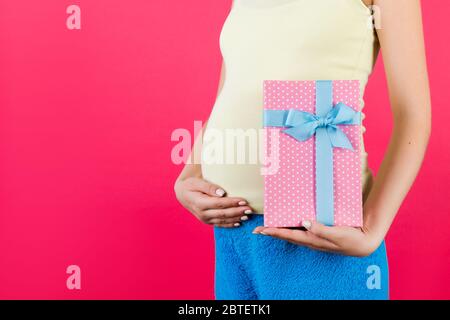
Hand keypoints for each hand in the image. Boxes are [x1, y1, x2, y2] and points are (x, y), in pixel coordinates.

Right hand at [174, 177, 252, 227]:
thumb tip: (222, 193)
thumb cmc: (190, 185)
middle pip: (223, 214)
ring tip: (247, 215)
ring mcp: (205, 219)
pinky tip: (239, 222)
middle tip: (249, 209)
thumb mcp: (196, 182)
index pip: (219, 204)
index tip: (243, 200)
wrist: (182, 194)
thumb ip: (209, 187)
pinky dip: (230, 224)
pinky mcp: (207, 221)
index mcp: (199, 203)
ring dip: (236, 218)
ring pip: (223, 220)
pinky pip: (220, 224)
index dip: (232, 203)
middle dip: (237, 212)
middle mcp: (202, 213)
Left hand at [253, 220, 382, 256]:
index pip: (289, 235)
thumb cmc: (350, 239)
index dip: (274, 232)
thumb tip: (304, 222)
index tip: (260, 230)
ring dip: (280, 230)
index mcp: (312, 239)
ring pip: (293, 234)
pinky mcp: (319, 235)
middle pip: (287, 235)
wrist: (363, 243)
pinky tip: (290, 224)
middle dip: (272, 232)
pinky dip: (292, 228)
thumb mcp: (336, 234)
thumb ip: (320, 229)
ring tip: (269, 226)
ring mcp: (314, 238)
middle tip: (257, 229)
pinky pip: (301, 232)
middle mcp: (310, 240)